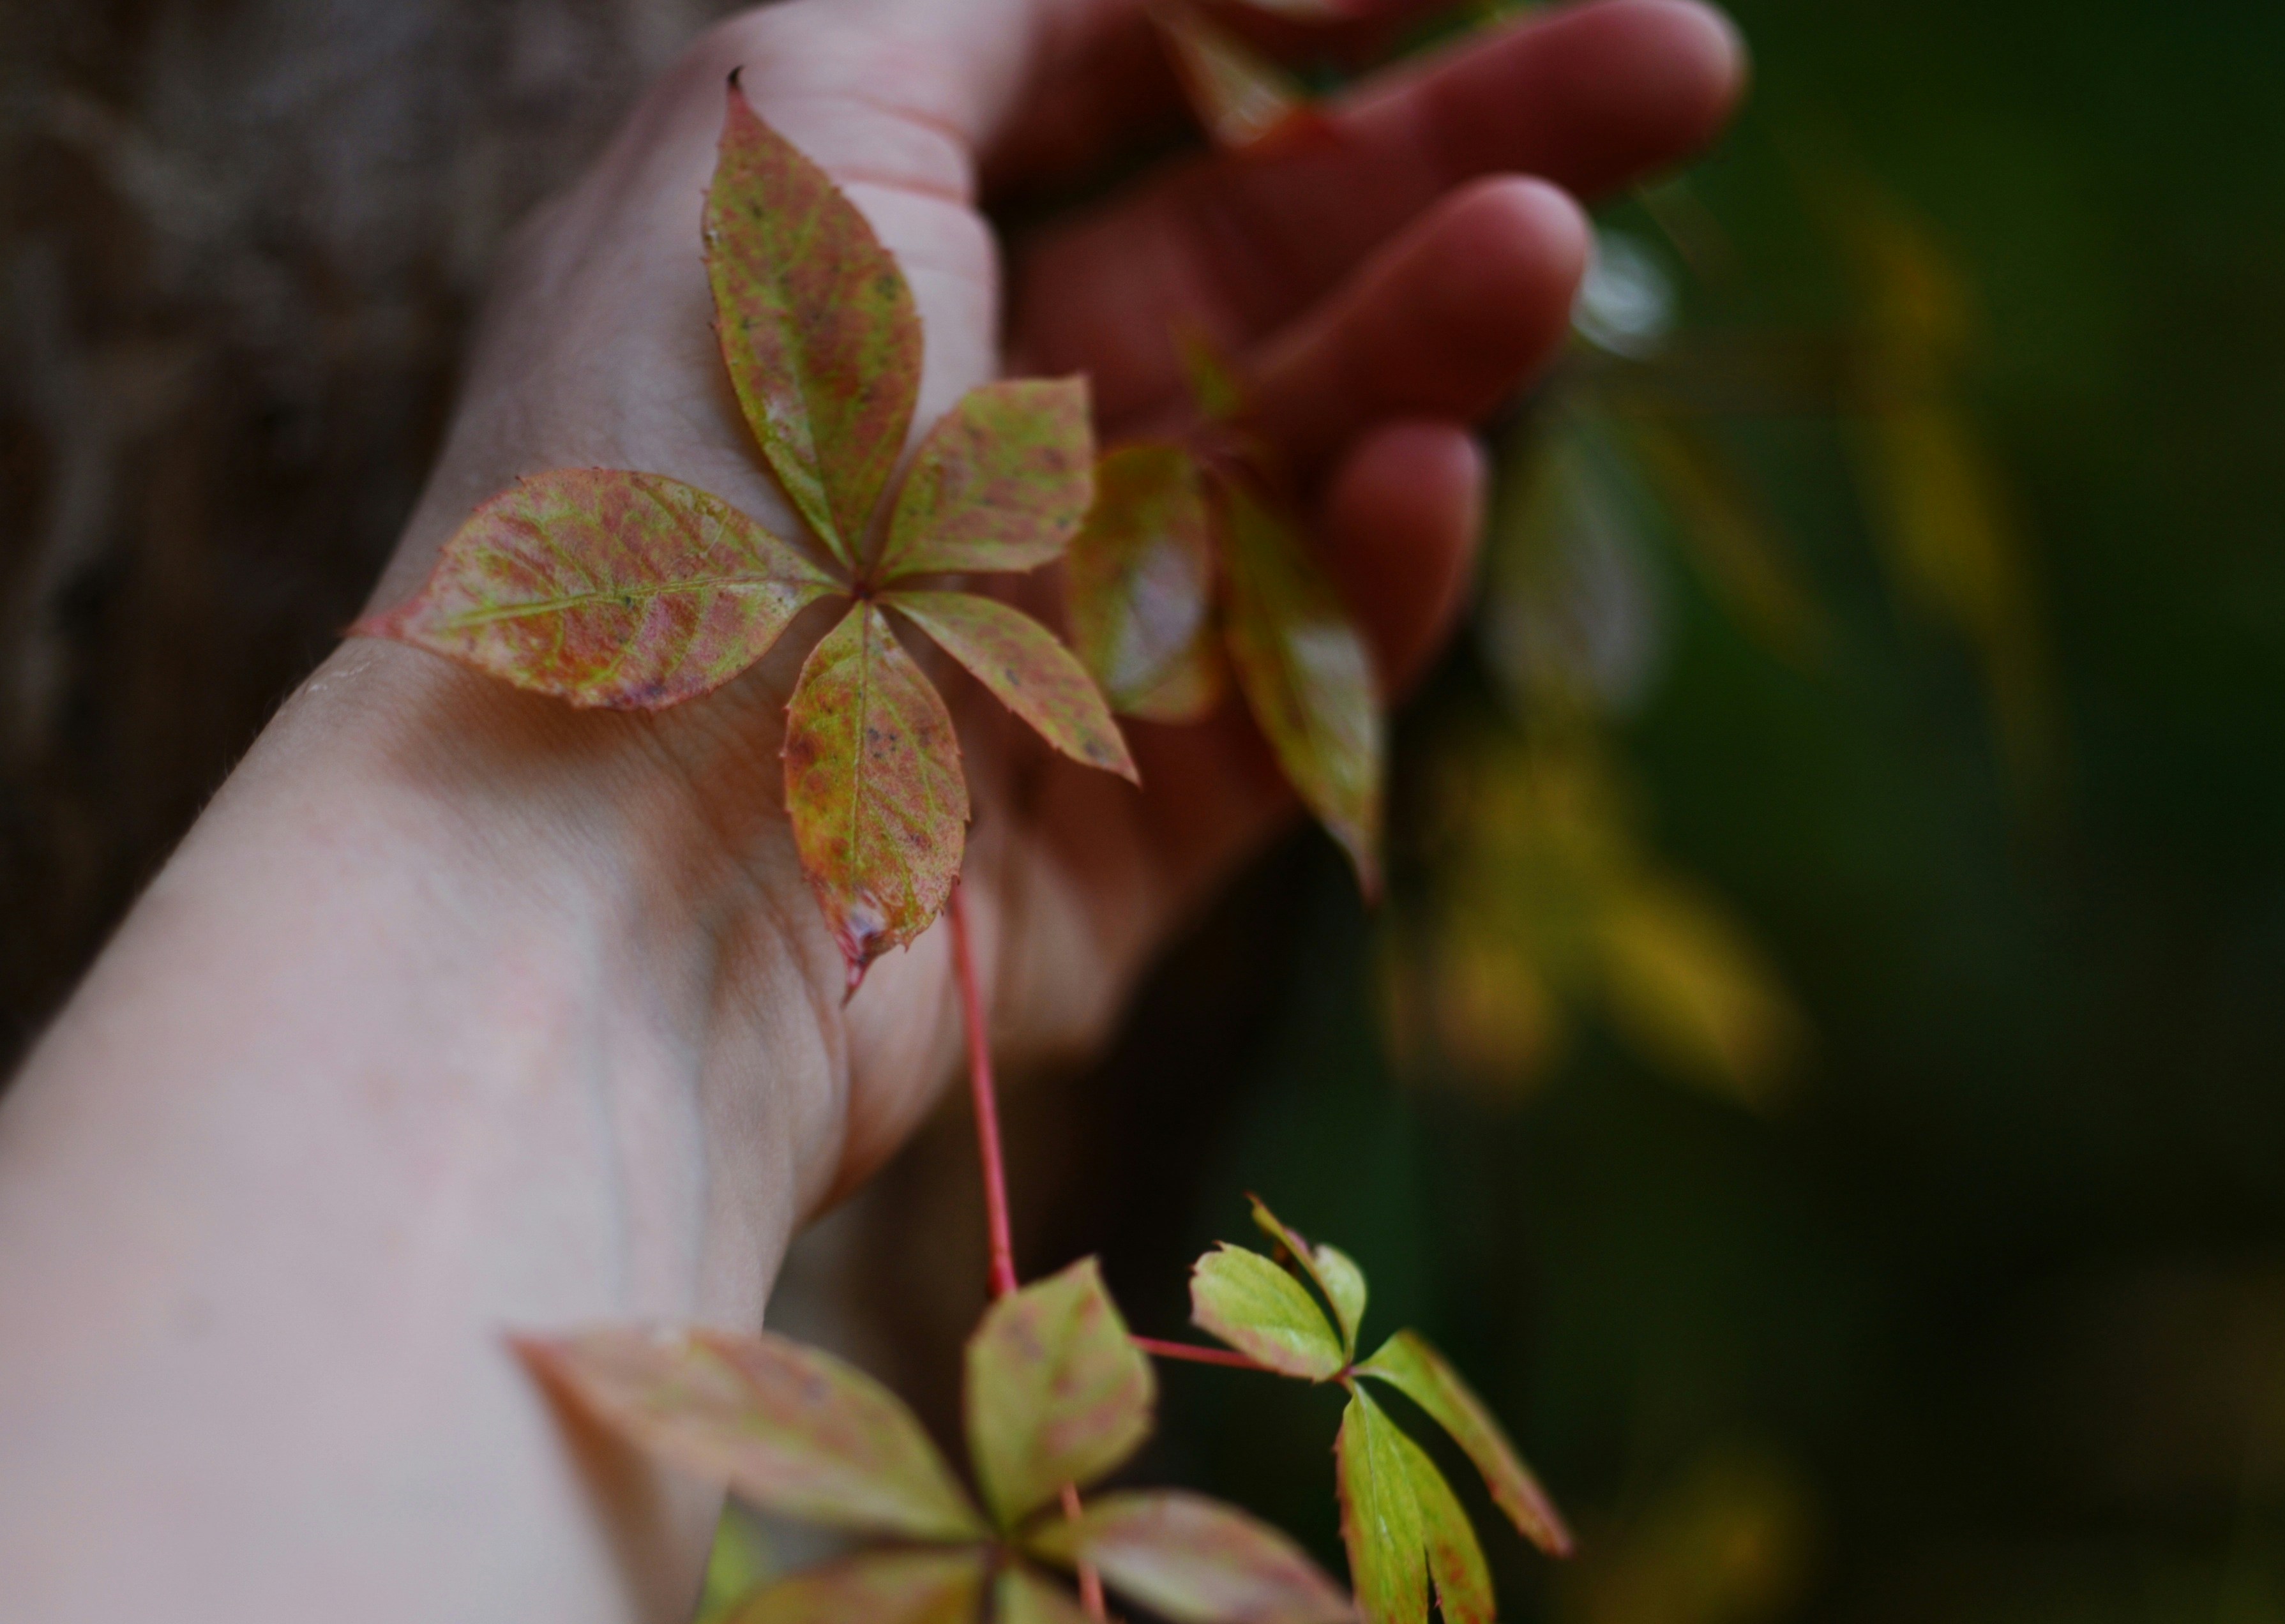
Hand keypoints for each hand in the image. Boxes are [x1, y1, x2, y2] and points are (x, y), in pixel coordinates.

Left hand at [362, 0, 1744, 1197]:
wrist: (599, 875)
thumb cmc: (671, 467)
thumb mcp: (785, 111)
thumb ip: (994, 0)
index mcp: (857, 267)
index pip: (1126, 107)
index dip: (1302, 20)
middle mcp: (945, 455)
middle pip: (1259, 271)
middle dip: (1465, 148)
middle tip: (1685, 67)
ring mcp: (1030, 658)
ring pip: (1297, 479)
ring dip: (1433, 342)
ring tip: (1549, 245)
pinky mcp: (1100, 858)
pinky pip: (1284, 709)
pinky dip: (1364, 594)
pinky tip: (1434, 477)